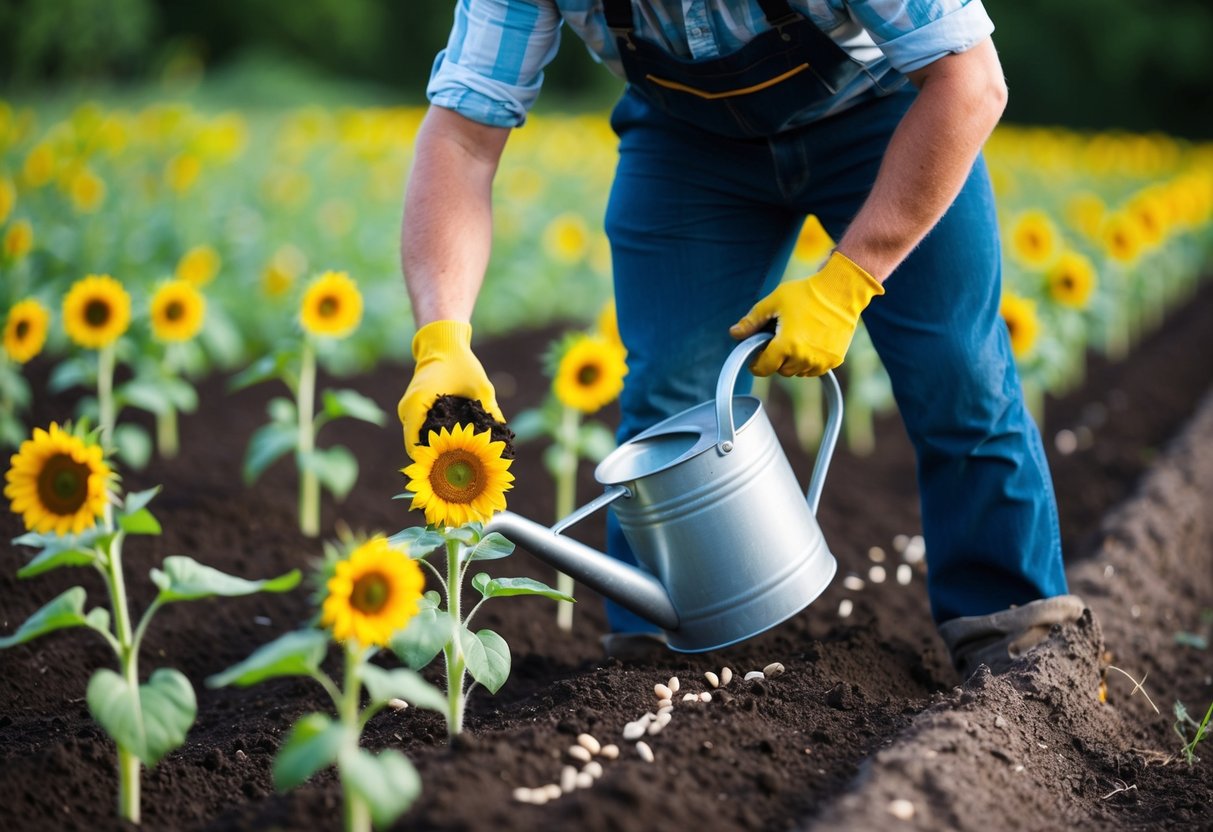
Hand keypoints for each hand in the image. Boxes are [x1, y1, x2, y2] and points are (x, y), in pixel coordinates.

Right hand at [398, 320, 503, 458]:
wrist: (443, 344)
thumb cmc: (461, 362)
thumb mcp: (481, 386)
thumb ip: (490, 409)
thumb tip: (503, 432)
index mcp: (417, 404)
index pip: (415, 447)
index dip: (432, 463)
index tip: (452, 471)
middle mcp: (407, 410)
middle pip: (416, 448)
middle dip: (436, 460)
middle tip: (460, 470)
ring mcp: (408, 410)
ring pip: (418, 441)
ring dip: (436, 450)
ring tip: (458, 460)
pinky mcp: (413, 409)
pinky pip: (420, 431)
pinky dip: (434, 440)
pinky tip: (454, 446)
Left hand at [729, 251, 883, 376]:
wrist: (841, 292)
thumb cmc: (807, 293)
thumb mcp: (774, 303)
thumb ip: (752, 321)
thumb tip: (734, 333)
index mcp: (786, 345)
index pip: (764, 368)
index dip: (756, 364)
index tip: (755, 359)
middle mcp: (804, 357)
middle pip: (781, 370)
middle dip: (776, 359)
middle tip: (779, 340)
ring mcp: (821, 361)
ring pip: (798, 371)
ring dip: (793, 361)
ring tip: (796, 338)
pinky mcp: (834, 360)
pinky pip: (815, 369)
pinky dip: (809, 361)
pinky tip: (811, 342)